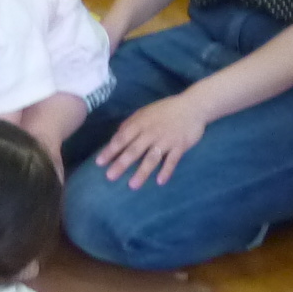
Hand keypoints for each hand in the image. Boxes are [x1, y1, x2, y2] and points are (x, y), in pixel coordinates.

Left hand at [94, 94, 208, 188]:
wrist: (193, 106)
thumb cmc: (165, 110)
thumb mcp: (145, 112)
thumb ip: (131, 123)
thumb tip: (116, 135)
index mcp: (141, 123)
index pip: (122, 138)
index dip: (111, 150)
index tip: (100, 162)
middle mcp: (151, 133)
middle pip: (134, 150)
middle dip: (122, 164)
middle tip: (110, 177)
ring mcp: (166, 140)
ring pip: (152, 158)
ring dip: (142, 172)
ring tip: (132, 185)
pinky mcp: (180, 146)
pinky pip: (172, 160)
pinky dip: (166, 171)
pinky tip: (159, 181)